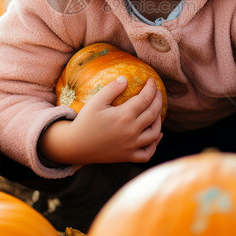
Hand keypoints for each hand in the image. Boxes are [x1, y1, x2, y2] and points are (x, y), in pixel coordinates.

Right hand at [39, 76, 162, 165]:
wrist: (76, 146)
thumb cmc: (85, 121)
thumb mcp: (96, 102)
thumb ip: (111, 89)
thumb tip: (125, 79)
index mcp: (124, 115)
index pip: (145, 99)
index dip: (151, 88)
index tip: (152, 81)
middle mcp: (131, 131)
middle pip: (153, 113)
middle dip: (158, 100)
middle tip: (157, 92)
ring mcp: (131, 146)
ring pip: (154, 134)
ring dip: (159, 121)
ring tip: (156, 112)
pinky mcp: (128, 156)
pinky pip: (147, 153)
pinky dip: (155, 145)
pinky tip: (157, 135)